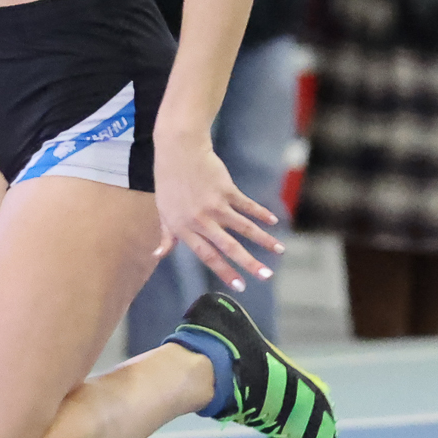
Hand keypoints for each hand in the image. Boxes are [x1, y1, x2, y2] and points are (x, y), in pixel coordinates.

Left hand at [150, 132, 280, 287]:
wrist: (179, 150)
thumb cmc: (169, 182)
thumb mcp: (163, 211)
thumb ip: (166, 236)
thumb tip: (158, 255)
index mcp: (184, 229)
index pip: (207, 256)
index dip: (225, 272)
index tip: (240, 286)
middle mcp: (200, 220)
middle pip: (229, 246)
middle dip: (249, 263)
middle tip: (266, 276)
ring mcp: (215, 204)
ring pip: (244, 227)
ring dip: (263, 239)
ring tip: (279, 250)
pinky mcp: (226, 189)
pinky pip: (247, 205)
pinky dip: (261, 213)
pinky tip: (273, 221)